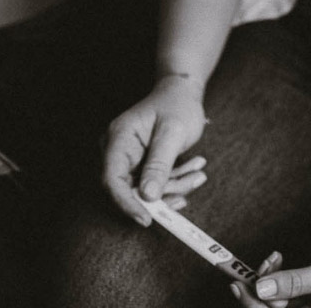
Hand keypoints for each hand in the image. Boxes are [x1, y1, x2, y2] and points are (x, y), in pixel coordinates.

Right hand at [103, 74, 209, 223]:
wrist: (182, 93)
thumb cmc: (177, 105)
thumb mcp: (173, 132)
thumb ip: (159, 164)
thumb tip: (147, 196)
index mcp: (119, 138)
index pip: (112, 179)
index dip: (127, 202)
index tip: (147, 218)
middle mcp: (119, 150)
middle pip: (130, 188)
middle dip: (162, 192)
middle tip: (189, 184)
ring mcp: (130, 158)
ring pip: (146, 190)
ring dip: (175, 186)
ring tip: (198, 171)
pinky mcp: (141, 165)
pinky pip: (155, 184)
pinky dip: (175, 181)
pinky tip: (194, 169)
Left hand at [230, 228, 310, 307]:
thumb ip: (296, 283)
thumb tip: (261, 291)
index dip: (256, 307)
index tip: (239, 287)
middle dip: (258, 294)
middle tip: (242, 274)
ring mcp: (310, 307)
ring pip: (274, 302)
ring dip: (266, 281)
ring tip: (272, 259)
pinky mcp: (305, 293)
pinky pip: (281, 291)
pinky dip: (275, 275)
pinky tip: (276, 259)